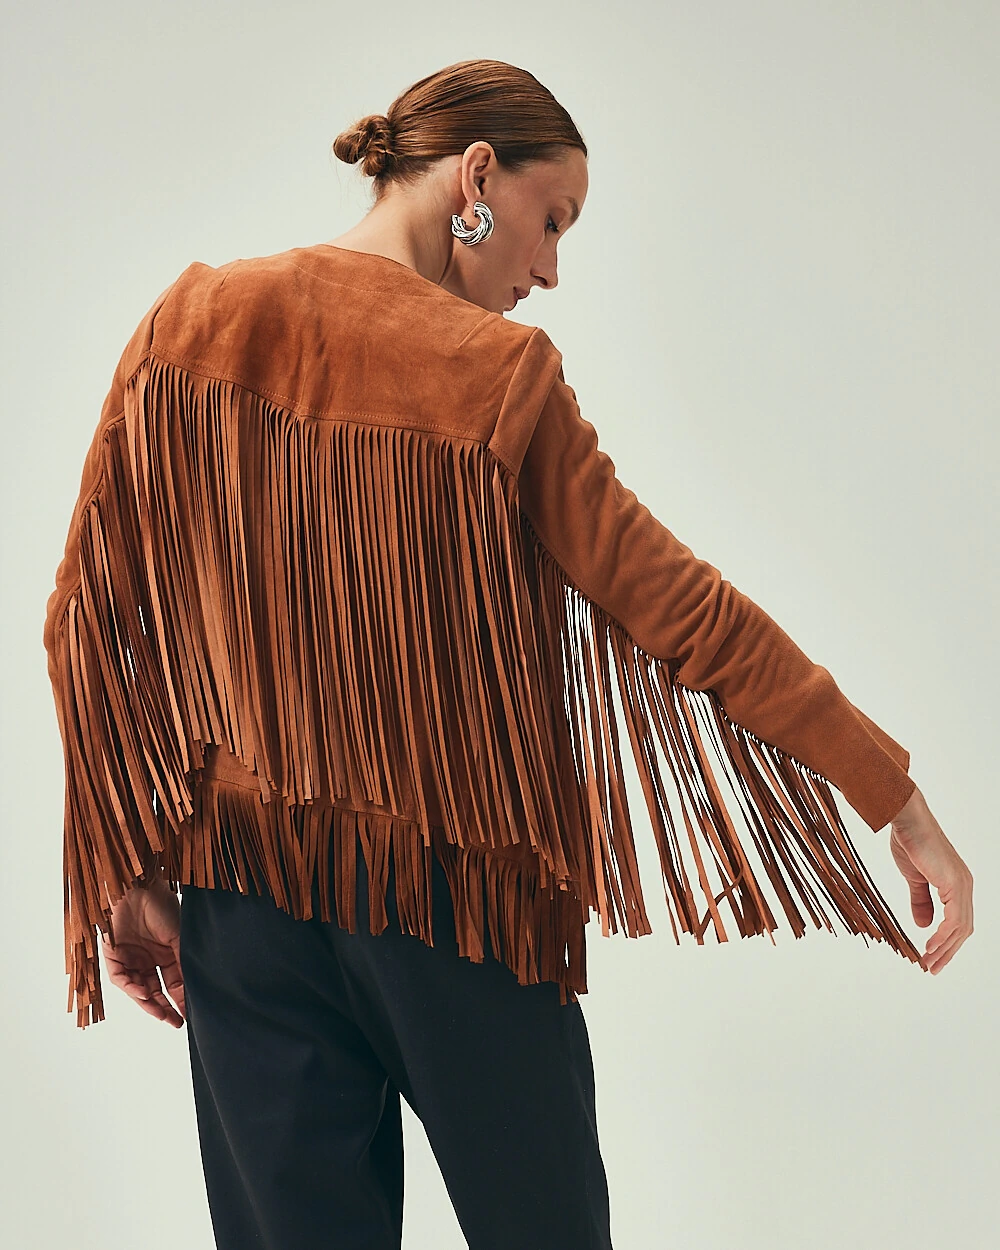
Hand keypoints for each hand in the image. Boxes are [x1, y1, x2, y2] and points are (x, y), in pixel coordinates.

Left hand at [101, 876, 185, 1025]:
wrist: (140, 887)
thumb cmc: (163, 906)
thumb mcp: (179, 938)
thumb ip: (183, 963)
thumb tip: (195, 987)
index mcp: (166, 954)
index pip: (173, 984)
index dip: (180, 1000)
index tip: (189, 1015)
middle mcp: (148, 959)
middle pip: (154, 991)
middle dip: (163, 1009)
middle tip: (175, 1022)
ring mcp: (131, 958)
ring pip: (137, 989)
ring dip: (148, 1002)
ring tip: (160, 1013)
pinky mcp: (114, 954)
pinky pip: (121, 978)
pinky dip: (131, 988)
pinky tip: (143, 993)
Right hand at [888, 787, 972, 974]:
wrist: (908, 822)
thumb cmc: (910, 842)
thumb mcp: (915, 879)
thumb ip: (921, 901)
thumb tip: (923, 924)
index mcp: (956, 884)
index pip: (958, 921)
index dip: (947, 942)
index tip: (931, 957)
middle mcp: (964, 886)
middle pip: (963, 929)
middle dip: (948, 951)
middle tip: (932, 967)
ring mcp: (962, 885)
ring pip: (960, 927)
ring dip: (945, 948)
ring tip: (929, 962)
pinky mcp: (954, 884)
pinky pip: (954, 919)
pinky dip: (943, 936)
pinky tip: (930, 945)